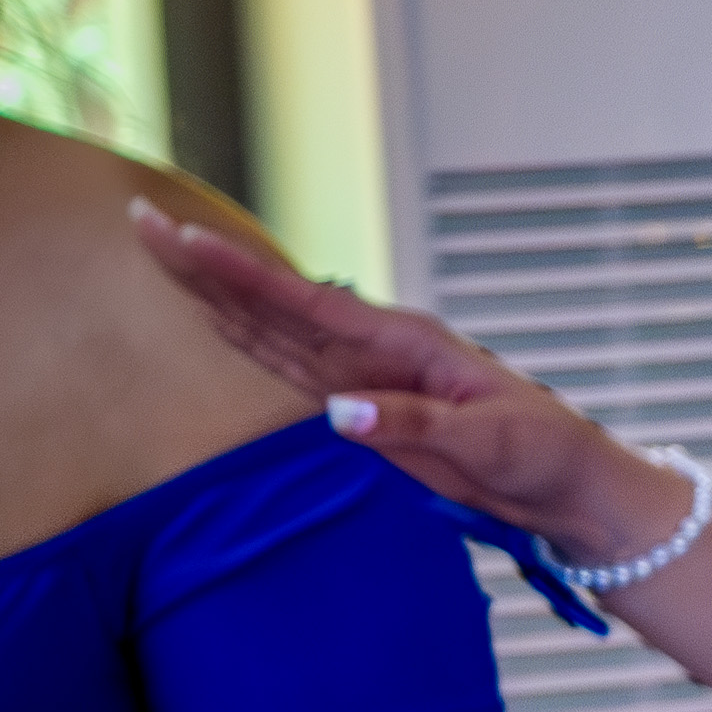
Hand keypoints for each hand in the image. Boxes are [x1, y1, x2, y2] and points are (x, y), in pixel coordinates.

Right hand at [134, 201, 688, 557]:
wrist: (569, 489)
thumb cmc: (543, 454)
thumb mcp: (491, 440)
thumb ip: (414, 424)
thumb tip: (338, 412)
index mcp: (407, 343)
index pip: (307, 302)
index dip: (240, 274)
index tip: (185, 239)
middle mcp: (377, 349)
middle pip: (273, 303)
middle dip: (208, 267)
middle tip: (143, 223)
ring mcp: (365, 376)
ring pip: (271, 329)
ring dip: (216, 295)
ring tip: (161, 253)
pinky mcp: (364, 408)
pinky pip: (292, 369)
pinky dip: (248, 341)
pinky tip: (212, 316)